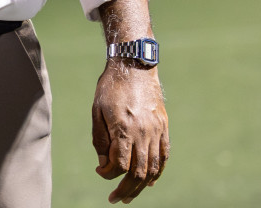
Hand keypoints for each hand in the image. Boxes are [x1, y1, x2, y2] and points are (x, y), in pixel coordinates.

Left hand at [92, 61, 168, 202]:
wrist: (135, 66)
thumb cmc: (110, 87)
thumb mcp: (96, 110)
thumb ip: (100, 138)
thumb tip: (103, 164)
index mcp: (123, 128)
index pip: (119, 164)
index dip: (109, 174)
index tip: (100, 172)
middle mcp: (142, 132)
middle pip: (137, 171)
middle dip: (126, 189)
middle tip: (115, 199)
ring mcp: (156, 131)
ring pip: (152, 167)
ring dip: (141, 186)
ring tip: (130, 196)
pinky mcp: (164, 128)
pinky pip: (163, 156)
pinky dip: (157, 172)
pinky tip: (148, 182)